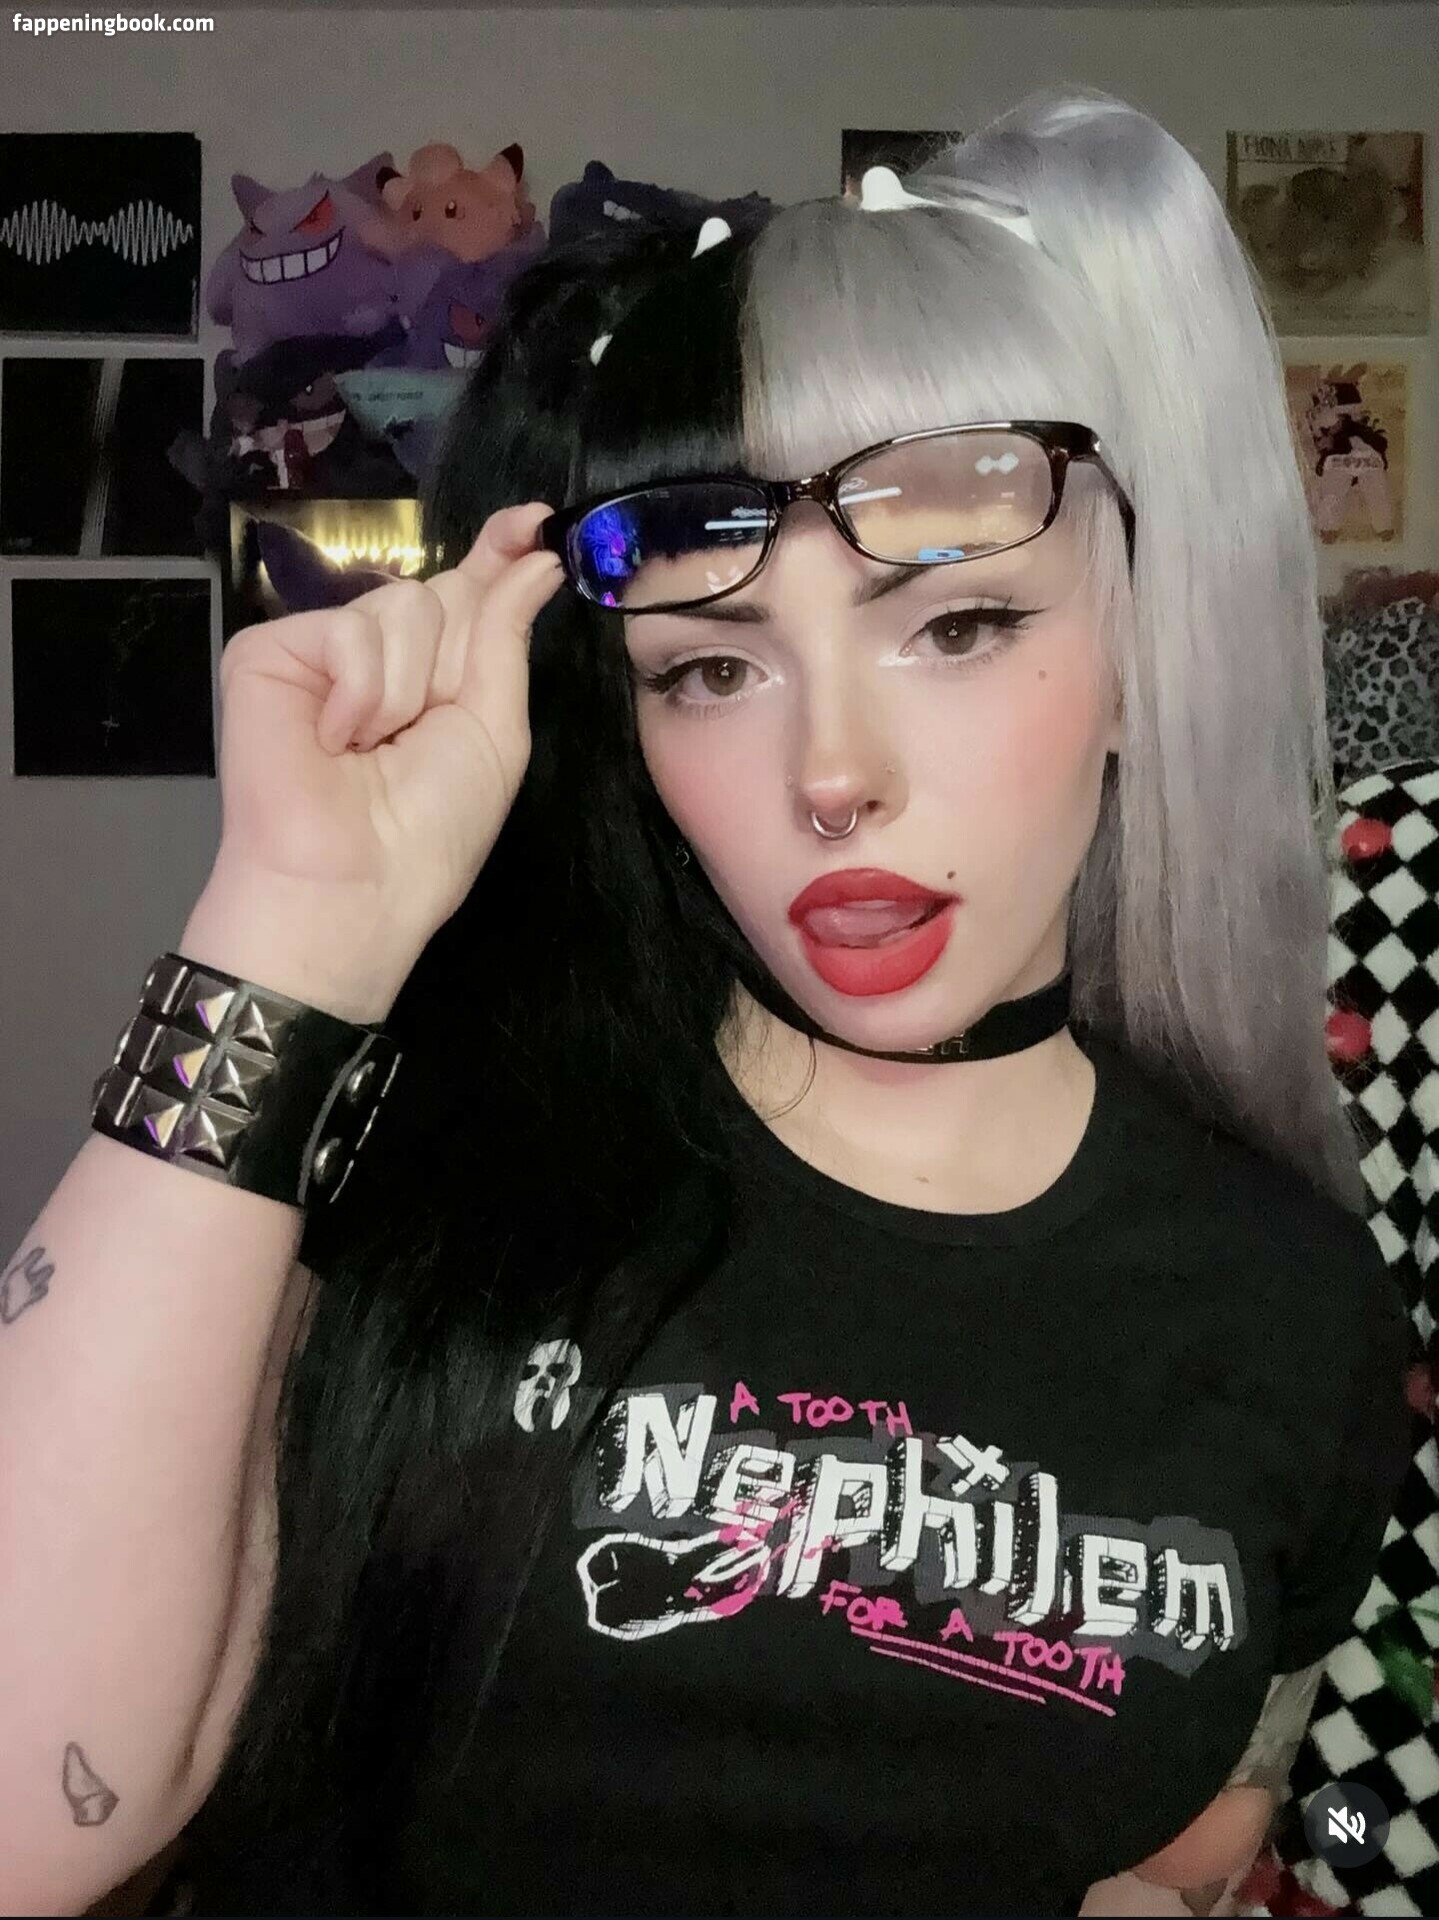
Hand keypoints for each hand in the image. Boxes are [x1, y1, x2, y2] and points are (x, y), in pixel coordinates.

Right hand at [207, 503, 562, 980]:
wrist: (353, 882)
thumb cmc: (431, 829)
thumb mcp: (494, 731)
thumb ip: (506, 637)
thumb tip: (536, 557)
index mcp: (437, 676)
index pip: (470, 594)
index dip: (499, 554)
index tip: (535, 519)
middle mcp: (381, 655)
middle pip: (440, 594)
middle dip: (452, 656)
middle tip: (424, 727)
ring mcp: (322, 649)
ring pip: (401, 608)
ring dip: (407, 690)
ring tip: (373, 749)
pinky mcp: (269, 651)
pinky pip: (348, 629)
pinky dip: (359, 691)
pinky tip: (335, 739)